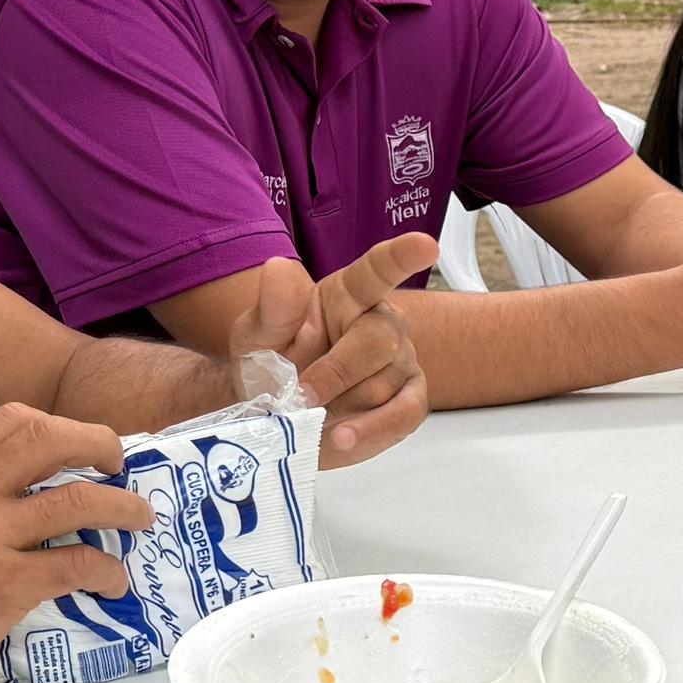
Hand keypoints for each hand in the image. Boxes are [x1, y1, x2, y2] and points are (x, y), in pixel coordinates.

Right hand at [0, 401, 153, 682]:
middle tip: (119, 464)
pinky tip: (110, 582)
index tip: (80, 445)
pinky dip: (106, 571)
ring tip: (139, 519)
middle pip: (52, 440)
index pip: (12, 420)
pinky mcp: (6, 585)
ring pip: (80, 500)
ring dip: (122, 508)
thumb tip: (12, 502)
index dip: (59, 425)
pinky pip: (77, 565)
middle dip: (99, 443)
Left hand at [243, 234, 438, 464]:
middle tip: (302, 395)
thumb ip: (272, 307)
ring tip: (313, 414)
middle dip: (338, 373)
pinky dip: (373, 430)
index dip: (402, 256)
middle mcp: (383, 322)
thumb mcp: (257, 335)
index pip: (377, 269)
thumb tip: (278, 268)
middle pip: (380, 341)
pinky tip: (344, 436)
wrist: (274, 414)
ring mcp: (402, 362)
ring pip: (385, 385)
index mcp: (348, 294)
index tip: (426, 245)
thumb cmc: (271, 365)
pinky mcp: (409, 399)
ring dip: (342, 406)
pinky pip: (405, 415)